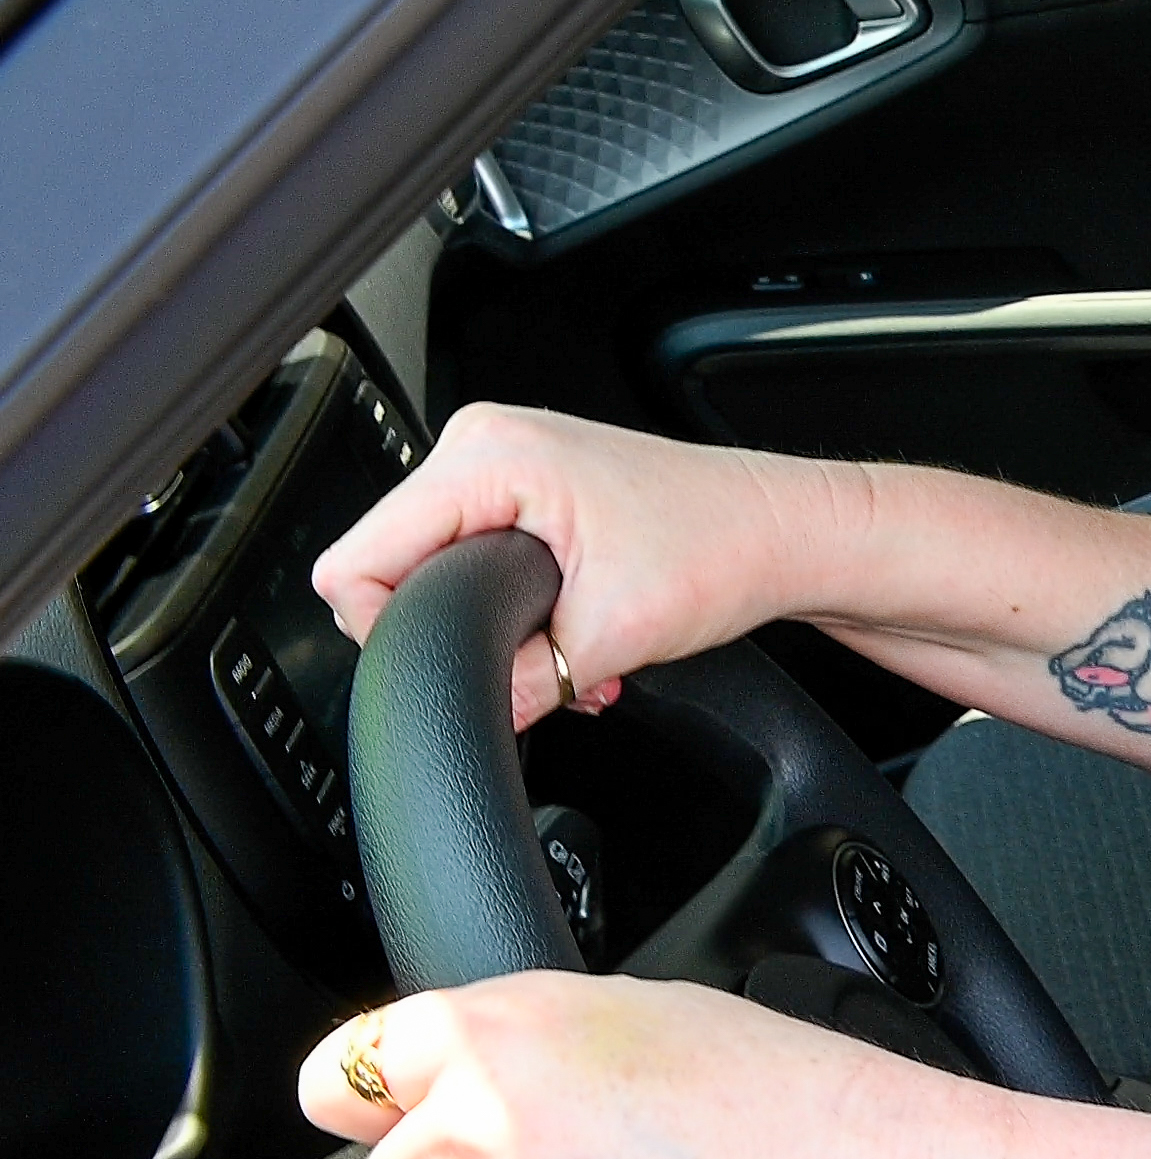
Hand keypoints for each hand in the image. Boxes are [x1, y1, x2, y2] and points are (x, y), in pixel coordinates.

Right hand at [312, 403, 867, 729]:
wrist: (787, 533)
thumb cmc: (724, 551)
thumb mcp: (607, 637)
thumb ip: (513, 683)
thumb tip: (457, 716)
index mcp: (487, 458)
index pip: (355, 562)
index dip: (388, 632)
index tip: (452, 664)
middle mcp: (486, 442)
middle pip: (392, 567)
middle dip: (455, 632)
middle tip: (536, 661)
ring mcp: (507, 458)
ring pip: (437, 568)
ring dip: (496, 626)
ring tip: (571, 647)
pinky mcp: (530, 483)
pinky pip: (477, 552)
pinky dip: (516, 603)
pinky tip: (573, 630)